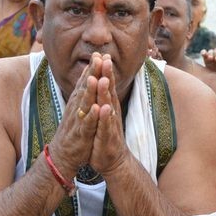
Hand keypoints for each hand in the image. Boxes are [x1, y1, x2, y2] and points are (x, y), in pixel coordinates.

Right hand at [48, 54, 105, 173]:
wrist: (63, 155)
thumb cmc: (74, 130)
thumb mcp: (78, 109)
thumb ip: (83, 91)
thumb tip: (88, 74)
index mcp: (78, 102)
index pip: (85, 82)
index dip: (92, 68)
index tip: (99, 53)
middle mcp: (76, 108)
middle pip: (84, 88)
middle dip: (92, 73)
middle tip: (98, 57)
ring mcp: (78, 121)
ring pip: (84, 104)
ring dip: (90, 91)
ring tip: (96, 78)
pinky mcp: (80, 135)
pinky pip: (86, 124)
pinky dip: (92, 116)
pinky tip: (96, 108)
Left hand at [86, 53, 129, 174]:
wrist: (114, 161)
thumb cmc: (106, 137)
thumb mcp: (104, 115)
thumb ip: (104, 99)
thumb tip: (103, 82)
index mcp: (109, 107)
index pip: (107, 86)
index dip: (104, 70)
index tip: (100, 54)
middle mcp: (112, 113)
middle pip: (109, 91)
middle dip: (107, 75)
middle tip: (105, 58)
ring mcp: (111, 125)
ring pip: (108, 106)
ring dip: (106, 93)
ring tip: (104, 79)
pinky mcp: (108, 138)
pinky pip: (106, 126)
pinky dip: (105, 117)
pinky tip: (104, 109)